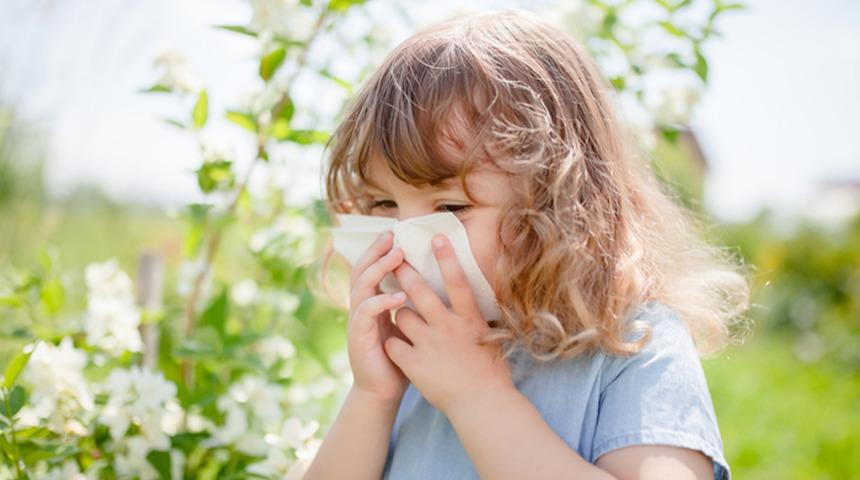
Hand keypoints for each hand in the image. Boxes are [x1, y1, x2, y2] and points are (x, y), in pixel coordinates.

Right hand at [346, 230, 411, 406]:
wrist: (384, 391)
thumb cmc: (401, 358)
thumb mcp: (408, 326)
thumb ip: (414, 305)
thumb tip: (437, 282)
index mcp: (373, 302)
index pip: (372, 268)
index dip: (380, 251)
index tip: (396, 233)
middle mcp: (361, 308)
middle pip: (362, 270)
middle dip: (376, 251)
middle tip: (392, 235)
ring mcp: (357, 322)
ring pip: (361, 287)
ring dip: (379, 269)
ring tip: (396, 256)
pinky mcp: (358, 338)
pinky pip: (366, 313)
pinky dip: (381, 302)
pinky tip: (397, 296)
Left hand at [383, 233, 515, 416]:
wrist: (482, 405)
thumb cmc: (491, 373)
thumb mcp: (490, 338)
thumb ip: (474, 318)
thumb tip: (470, 300)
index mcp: (470, 319)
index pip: (457, 281)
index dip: (447, 257)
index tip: (435, 237)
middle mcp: (448, 327)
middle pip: (420, 291)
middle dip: (404, 272)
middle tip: (394, 260)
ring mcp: (429, 344)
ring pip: (402, 315)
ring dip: (399, 313)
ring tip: (403, 318)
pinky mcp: (414, 363)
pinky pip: (393, 343)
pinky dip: (392, 343)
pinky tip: (396, 347)